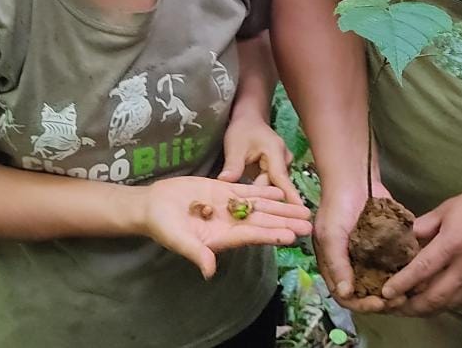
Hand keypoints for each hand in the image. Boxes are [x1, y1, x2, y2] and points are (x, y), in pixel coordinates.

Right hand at [144, 177, 312, 278]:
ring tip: (302, 209)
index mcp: (223, 237)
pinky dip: (265, 191)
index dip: (272, 235)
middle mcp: (231, 223)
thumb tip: (209, 271)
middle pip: (263, 222)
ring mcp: (229, 206)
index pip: (253, 235)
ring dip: (281, 207)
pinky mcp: (223, 191)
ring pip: (260, 207)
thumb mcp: (178, 240)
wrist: (153, 205)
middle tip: (309, 224)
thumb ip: (196, 253)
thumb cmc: (163, 227)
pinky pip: (248, 191)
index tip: (291, 236)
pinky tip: (281, 190)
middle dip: (285, 222)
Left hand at [217, 113, 302, 204]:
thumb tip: (224, 182)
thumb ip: (233, 165)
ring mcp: (284, 164)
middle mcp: (284, 159)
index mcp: (275, 151)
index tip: (297, 212)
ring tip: (253, 211)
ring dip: (264, 196)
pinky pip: (273, 184)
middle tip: (255, 215)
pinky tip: (255, 202)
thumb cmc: (243, 130)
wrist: (249, 120)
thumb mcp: (235, 145)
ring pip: (274, 186)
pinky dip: (263, 191)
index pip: (281, 178)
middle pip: (277, 186)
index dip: (289, 196)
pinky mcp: (280, 169)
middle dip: (266, 200)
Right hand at [314, 179, 395, 313]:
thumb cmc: (336, 206)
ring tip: (408, 292)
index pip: (346, 297)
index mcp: (335, 267)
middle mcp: (353, 266)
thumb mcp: (330, 235)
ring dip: (394, 290)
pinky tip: (414, 277)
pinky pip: (394, 265)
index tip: (378, 304)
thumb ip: (337, 264)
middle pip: (366, 294)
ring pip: (382, 283)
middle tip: (399, 301)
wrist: (354, 178)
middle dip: (382, 301)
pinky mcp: (386, 246)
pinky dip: (403, 273)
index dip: (361, 305)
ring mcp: (370, 257)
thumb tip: (345, 294)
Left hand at [380, 180, 461, 315]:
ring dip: (428, 309)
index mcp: (453, 243)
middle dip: (411, 307)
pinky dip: (448, 305)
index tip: (386, 292)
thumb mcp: (447, 208)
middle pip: (434, 296)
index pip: (422, 269)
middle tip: (394, 307)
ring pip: (450, 304)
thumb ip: (424, 225)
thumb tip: (403, 238)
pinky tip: (438, 302)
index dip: (402, 284)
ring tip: (411, 308)